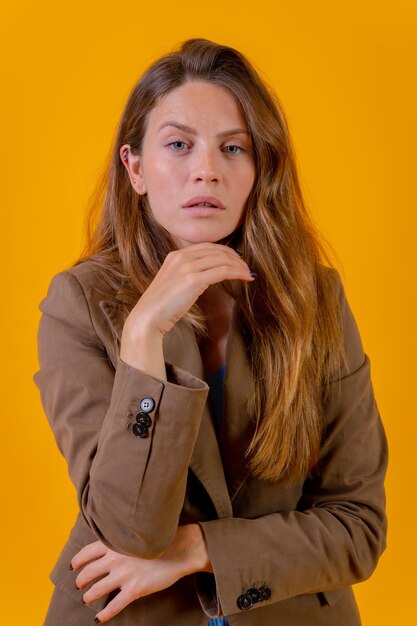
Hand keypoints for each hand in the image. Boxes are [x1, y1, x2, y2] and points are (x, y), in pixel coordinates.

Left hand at [70, 524, 211, 622]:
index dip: (77, 561)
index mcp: (114, 543)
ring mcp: (124, 575)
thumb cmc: (160, 540)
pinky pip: (113, 606)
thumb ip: (120, 541)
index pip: (87, 553)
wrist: (180, 548)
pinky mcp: (134, 590)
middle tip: (80, 584)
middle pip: (88, 573)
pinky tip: (99, 618)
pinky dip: (104, 614)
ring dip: (89, 596)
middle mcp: (115, 558)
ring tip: (87, 598)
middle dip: (81, 581)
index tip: (73, 566)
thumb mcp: (136, 535)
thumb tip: (108, 549)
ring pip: (96, 590)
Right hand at [120, 242, 252, 377]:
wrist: (148, 317)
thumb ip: (186, 275)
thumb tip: (206, 277)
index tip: (236, 259)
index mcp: (175, 256)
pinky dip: (237, 273)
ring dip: (239, 265)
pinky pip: (222, 271)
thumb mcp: (173, 283)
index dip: (225, 251)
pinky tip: (245, 278)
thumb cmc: (161, 307)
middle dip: (235, 257)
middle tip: (246, 267)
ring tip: (248, 273)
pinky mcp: (193, 280)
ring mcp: (187, 267)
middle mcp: (181, 257)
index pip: (207, 246)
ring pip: (222, 259)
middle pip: (216, 250)